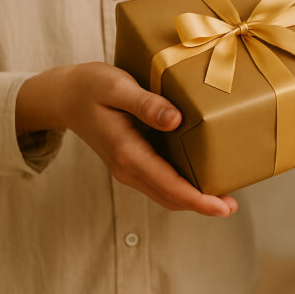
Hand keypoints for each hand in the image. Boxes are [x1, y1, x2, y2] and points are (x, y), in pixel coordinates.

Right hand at [16, 62, 237, 216]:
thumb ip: (146, 104)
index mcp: (127, 152)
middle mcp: (128, 167)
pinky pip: (160, 182)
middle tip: (231, 206)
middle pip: (170, 196)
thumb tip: (175, 120)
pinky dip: (181, 187)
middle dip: (202, 204)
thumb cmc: (91, 85)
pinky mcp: (131, 161)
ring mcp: (128, 167)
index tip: (223, 208)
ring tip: (222, 197)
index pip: (169, 185)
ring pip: (165, 193)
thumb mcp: (117, 87)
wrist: (63, 95)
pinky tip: (199, 178)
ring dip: (192, 198)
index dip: (199, 199)